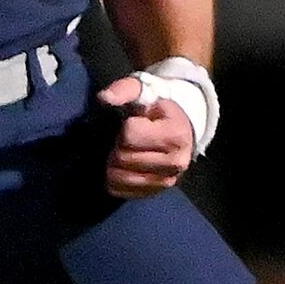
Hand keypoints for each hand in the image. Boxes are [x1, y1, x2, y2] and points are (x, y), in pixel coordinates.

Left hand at [99, 75, 193, 196]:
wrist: (180, 129)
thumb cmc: (157, 109)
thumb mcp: (144, 91)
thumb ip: (124, 90)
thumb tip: (103, 98)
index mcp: (175, 134)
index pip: (130, 135)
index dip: (125, 127)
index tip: (133, 122)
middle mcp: (175, 162)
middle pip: (123, 158)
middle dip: (116, 145)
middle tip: (123, 139)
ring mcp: (167, 181)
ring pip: (121, 178)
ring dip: (112, 164)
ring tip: (120, 152)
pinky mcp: (156, 193)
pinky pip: (121, 191)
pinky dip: (114, 180)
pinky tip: (119, 167)